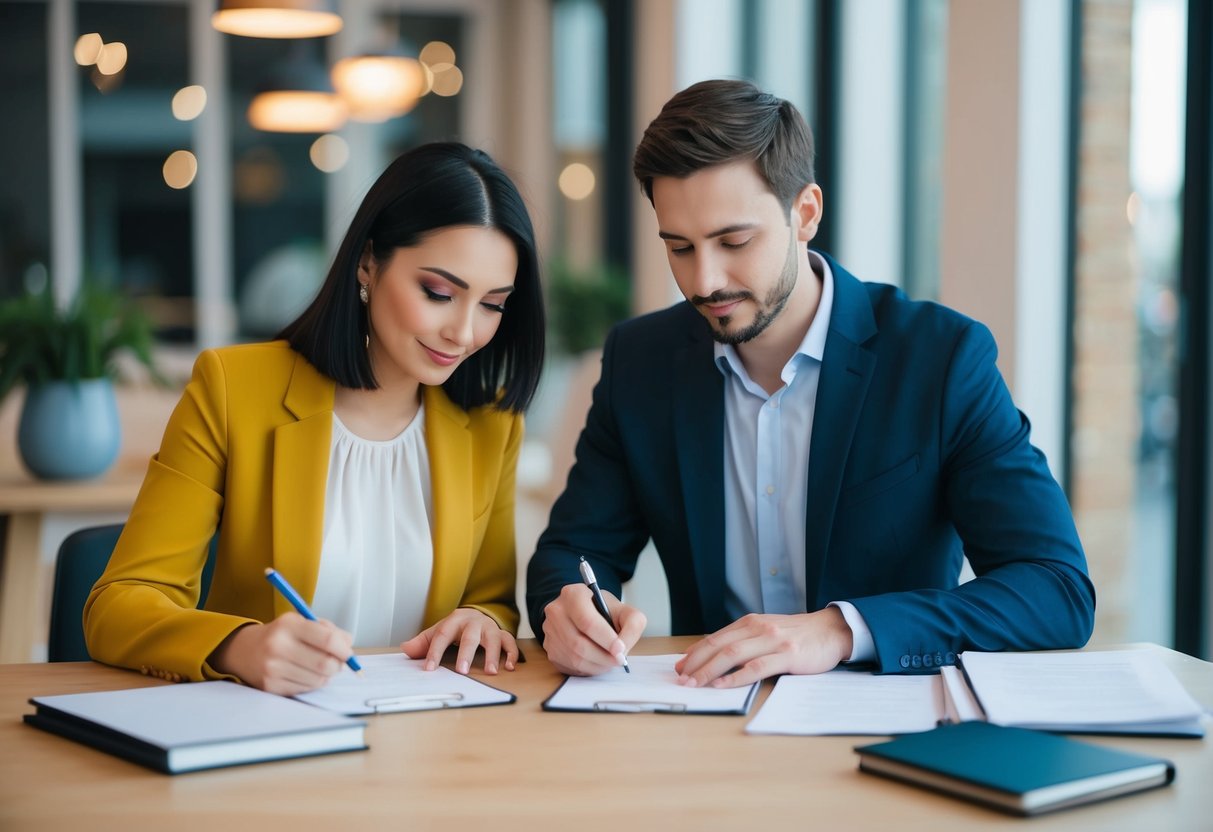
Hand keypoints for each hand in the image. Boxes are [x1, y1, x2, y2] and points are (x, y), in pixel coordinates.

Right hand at [208, 612, 354, 695]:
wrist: (243, 650)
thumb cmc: (280, 635)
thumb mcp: (301, 622)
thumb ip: (328, 630)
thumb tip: (349, 646)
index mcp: (289, 625)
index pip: (327, 640)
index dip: (344, 649)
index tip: (348, 653)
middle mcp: (278, 646)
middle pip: (325, 664)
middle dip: (338, 666)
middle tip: (338, 663)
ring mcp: (272, 668)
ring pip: (317, 680)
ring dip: (326, 676)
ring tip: (319, 668)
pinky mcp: (270, 686)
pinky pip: (305, 689)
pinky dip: (311, 684)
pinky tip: (304, 674)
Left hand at [400, 608, 518, 674]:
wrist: (476, 614)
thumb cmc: (455, 627)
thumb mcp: (438, 631)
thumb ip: (423, 642)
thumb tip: (405, 649)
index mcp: (454, 620)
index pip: (442, 635)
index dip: (435, 652)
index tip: (429, 668)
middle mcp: (473, 622)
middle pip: (470, 636)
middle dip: (466, 653)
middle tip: (462, 671)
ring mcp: (489, 627)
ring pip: (493, 638)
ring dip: (493, 655)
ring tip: (490, 672)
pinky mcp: (501, 633)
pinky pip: (509, 641)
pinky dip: (512, 653)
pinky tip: (510, 666)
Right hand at [541, 583, 645, 675]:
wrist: (586, 613)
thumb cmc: (605, 612)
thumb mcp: (624, 611)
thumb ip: (632, 625)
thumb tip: (621, 649)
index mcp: (573, 594)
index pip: (587, 621)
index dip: (606, 639)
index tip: (620, 650)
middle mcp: (556, 611)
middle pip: (579, 643)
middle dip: (603, 656)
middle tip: (619, 660)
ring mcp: (549, 630)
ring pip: (574, 657)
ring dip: (596, 665)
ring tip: (610, 661)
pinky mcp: (549, 648)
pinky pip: (568, 665)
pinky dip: (587, 669)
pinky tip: (597, 662)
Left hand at [674, 608, 853, 687]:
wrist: (830, 631)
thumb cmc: (795, 635)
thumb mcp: (764, 631)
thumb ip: (740, 641)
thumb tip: (708, 655)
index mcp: (749, 623)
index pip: (714, 638)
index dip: (694, 653)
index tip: (678, 668)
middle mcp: (758, 629)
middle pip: (719, 646)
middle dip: (696, 663)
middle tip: (680, 679)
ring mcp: (773, 641)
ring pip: (733, 655)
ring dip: (709, 670)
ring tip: (694, 683)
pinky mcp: (787, 656)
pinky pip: (757, 667)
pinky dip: (736, 677)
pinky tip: (722, 685)